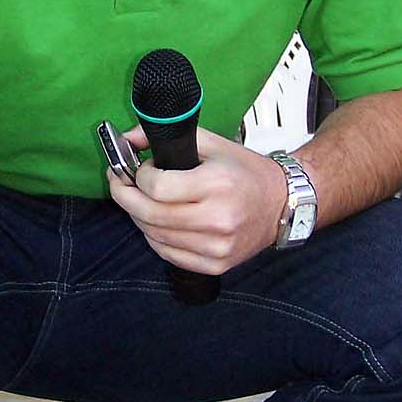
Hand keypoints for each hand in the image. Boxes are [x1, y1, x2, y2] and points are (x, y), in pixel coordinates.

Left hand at [108, 128, 284, 274]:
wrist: (282, 204)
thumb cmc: (245, 172)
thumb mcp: (211, 144)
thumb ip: (167, 137)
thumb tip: (127, 137)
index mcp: (216, 184)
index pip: (157, 187)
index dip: (140, 176)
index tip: (142, 169)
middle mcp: (217, 219)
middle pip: (149, 214)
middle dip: (125, 196)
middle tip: (120, 183)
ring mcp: (217, 246)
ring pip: (154, 236)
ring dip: (138, 217)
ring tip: (140, 201)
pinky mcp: (216, 264)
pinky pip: (169, 254)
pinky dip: (155, 237)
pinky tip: (158, 222)